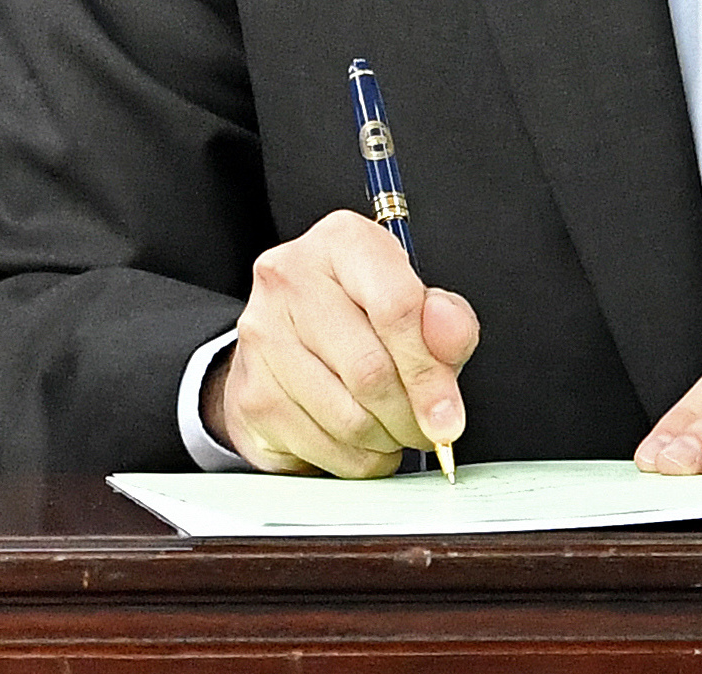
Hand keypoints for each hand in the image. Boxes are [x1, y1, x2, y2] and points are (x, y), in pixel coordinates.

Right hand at [207, 211, 478, 476]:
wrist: (286, 338)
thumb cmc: (360, 316)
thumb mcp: (415, 303)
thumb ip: (446, 320)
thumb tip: (449, 335)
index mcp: (342, 242)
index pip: (396, 309)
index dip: (429, 372)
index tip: (448, 415)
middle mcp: (291, 278)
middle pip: (370, 372)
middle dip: (410, 416)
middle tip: (425, 428)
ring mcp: (263, 336)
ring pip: (347, 419)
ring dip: (385, 441)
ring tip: (392, 430)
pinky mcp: (252, 392)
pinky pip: (322, 448)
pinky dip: (355, 459)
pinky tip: (360, 441)